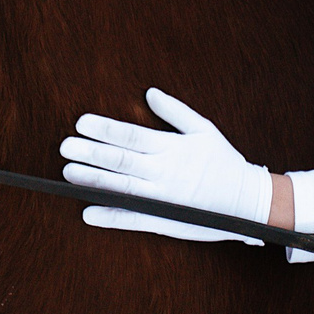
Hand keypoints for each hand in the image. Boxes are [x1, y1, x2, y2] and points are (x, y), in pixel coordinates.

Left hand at [60, 88, 271, 244]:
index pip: (132, 136)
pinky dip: (111, 217)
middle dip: (91, 153)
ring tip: (68, 172)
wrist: (248, 201)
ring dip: (93, 181)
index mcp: (172, 148)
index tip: (81, 123)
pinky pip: (133, 219)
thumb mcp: (204, 129)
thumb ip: (174, 112)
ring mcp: (163, 199)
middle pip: (121, 161)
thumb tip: (149, 93)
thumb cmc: (224, 161)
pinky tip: (88, 213)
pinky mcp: (165, 221)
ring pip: (122, 188)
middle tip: (65, 146)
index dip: (105, 129)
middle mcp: (165, 173)